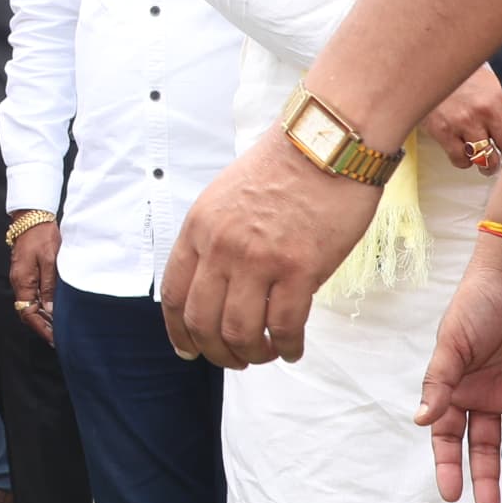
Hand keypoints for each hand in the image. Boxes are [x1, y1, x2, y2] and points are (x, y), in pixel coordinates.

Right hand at [7, 217, 59, 342]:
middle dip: (41, 326)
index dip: (40, 328)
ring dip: (42, 317)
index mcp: (22, 282)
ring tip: (57, 327)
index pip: (28, 313)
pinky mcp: (25, 272)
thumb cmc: (41, 236)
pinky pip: (31, 295)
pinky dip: (41, 305)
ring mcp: (20, 278)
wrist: (32, 217)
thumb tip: (49, 309)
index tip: (52, 338)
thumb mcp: (49, 261)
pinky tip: (51, 309)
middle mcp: (18, 283)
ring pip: (29, 304)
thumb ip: (49, 286)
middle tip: (57, 337)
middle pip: (27, 312)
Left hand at [159, 135, 382, 366]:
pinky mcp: (299, 268)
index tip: (189, 350)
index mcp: (199, 229)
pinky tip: (292, 349)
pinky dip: (287, 347)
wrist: (326, 143)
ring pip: (241, 332)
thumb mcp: (225, 199)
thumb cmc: (283, 168)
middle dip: (217, 352)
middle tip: (235, 359)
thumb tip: (217, 288)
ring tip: (266, 353)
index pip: (175, 296)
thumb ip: (215, 241)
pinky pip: (285, 326)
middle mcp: (221, 247)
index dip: (179, 332)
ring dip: (251, 354)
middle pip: (203, 322)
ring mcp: (259, 259)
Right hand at [417, 237, 501, 502]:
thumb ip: (439, 381)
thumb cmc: (478, 299)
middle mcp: (483, 394)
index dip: (448, 464)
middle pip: (481, 446)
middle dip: (482, 478)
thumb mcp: (452, 342)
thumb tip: (422, 420)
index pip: (447, 435)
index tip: (450, 494)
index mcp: (455, 386)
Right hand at [423, 66, 501, 173]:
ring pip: (481, 157)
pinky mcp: (442, 131)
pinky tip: (460, 155)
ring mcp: (461, 123)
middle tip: (493, 164)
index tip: (501, 148)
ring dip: (482, 164)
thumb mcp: (482, 80)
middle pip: (498, 147)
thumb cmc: (452, 73)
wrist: (423, 68)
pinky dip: (462, 161)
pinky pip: (459, 158)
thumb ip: (495, 101)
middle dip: (496, 159)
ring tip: (479, 165)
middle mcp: (481, 112)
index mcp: (494, 98)